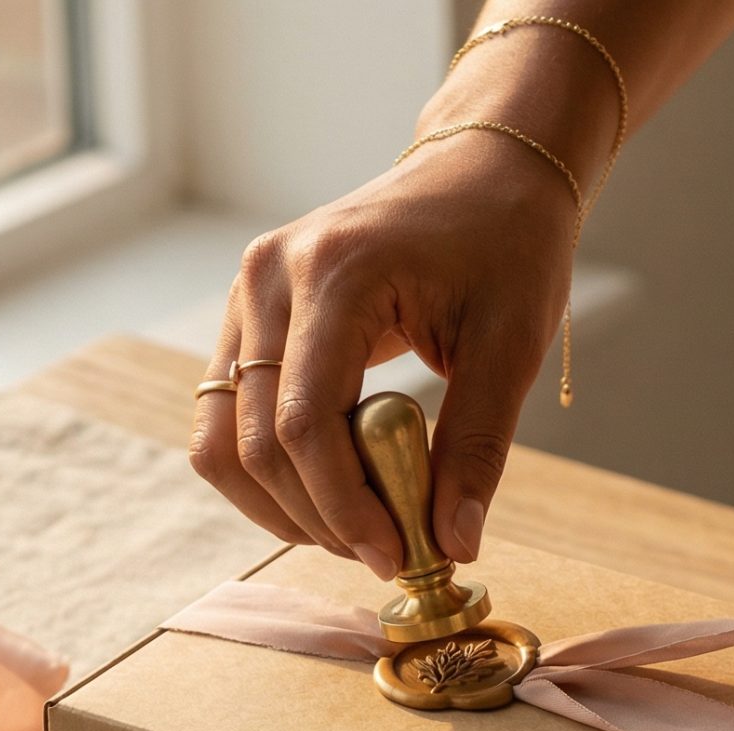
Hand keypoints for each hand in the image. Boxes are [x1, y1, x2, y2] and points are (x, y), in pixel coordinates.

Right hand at [189, 139, 574, 576]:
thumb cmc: (506, 244)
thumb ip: (477, 446)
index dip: (343, 506)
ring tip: (358, 530)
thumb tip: (453, 545)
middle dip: (317, 516)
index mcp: (336, 273)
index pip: (304, 421)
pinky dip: (270, 470)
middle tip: (386, 553)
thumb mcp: (512, 344)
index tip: (397, 555)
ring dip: (281, 504)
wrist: (481, 173)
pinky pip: (227, 416)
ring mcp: (246, 293)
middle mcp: (270, 278)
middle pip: (254, 440)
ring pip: (221, 438)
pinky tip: (333, 491)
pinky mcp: (246, 313)